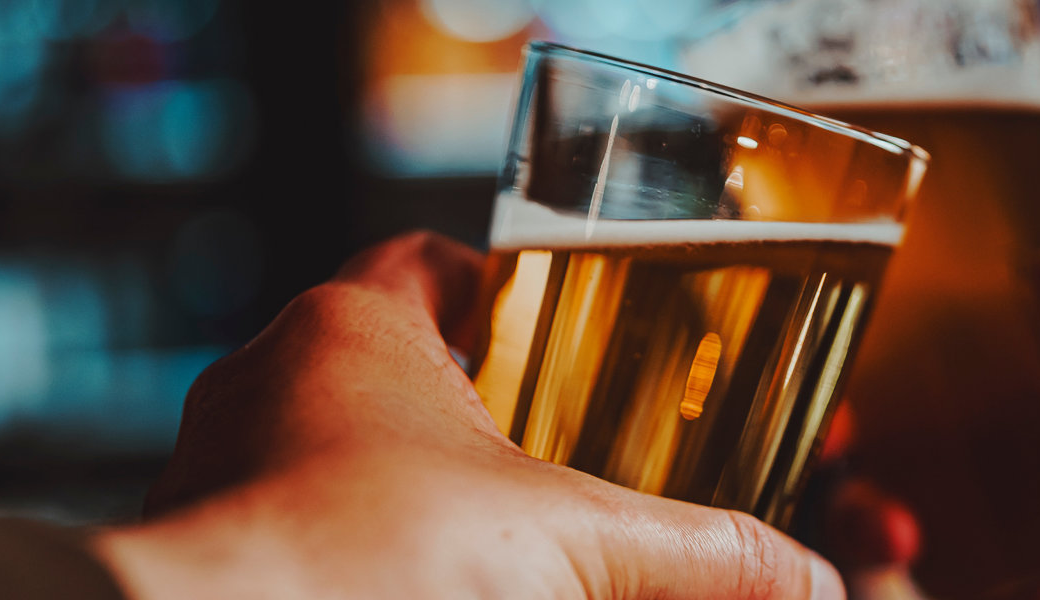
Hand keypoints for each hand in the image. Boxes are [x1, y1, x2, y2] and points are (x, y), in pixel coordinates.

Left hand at [93, 232, 843, 599]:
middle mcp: (272, 395)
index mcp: (353, 334)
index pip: (433, 267)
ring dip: (428, 507)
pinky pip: (310, 549)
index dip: (510, 293)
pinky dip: (376, 565)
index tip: (573, 336)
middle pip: (402, 382)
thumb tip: (814, 584)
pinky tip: (433, 594)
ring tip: (513, 550)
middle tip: (571, 465)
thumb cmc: (358, 567)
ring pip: (347, 474)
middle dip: (490, 429)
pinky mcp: (225, 568)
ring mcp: (230, 490)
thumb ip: (699, 555)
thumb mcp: (566, 546)